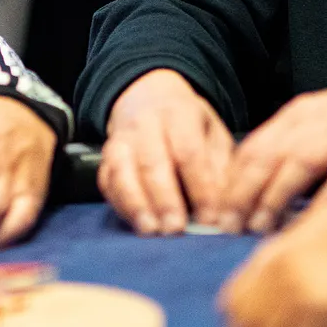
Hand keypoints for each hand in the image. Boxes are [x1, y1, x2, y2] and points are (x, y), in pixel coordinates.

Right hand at [97, 69, 233, 234]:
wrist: (148, 96)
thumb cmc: (188, 123)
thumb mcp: (213, 133)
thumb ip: (220, 167)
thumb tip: (222, 206)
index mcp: (178, 113)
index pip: (188, 152)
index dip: (200, 187)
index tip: (210, 218)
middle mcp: (144, 123)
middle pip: (152, 162)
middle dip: (164, 199)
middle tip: (176, 229)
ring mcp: (119, 139)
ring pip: (122, 172)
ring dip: (136, 204)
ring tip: (151, 230)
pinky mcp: (104, 157)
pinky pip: (107, 181)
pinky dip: (120, 204)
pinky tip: (136, 223)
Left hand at [211, 51, 326, 233]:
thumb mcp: (323, 123)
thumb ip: (294, 149)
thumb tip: (259, 188)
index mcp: (298, 115)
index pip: (251, 149)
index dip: (228, 182)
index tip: (213, 212)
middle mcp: (316, 121)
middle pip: (267, 157)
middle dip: (241, 193)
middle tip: (225, 227)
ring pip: (300, 163)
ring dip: (276, 196)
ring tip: (259, 227)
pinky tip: (314, 219)